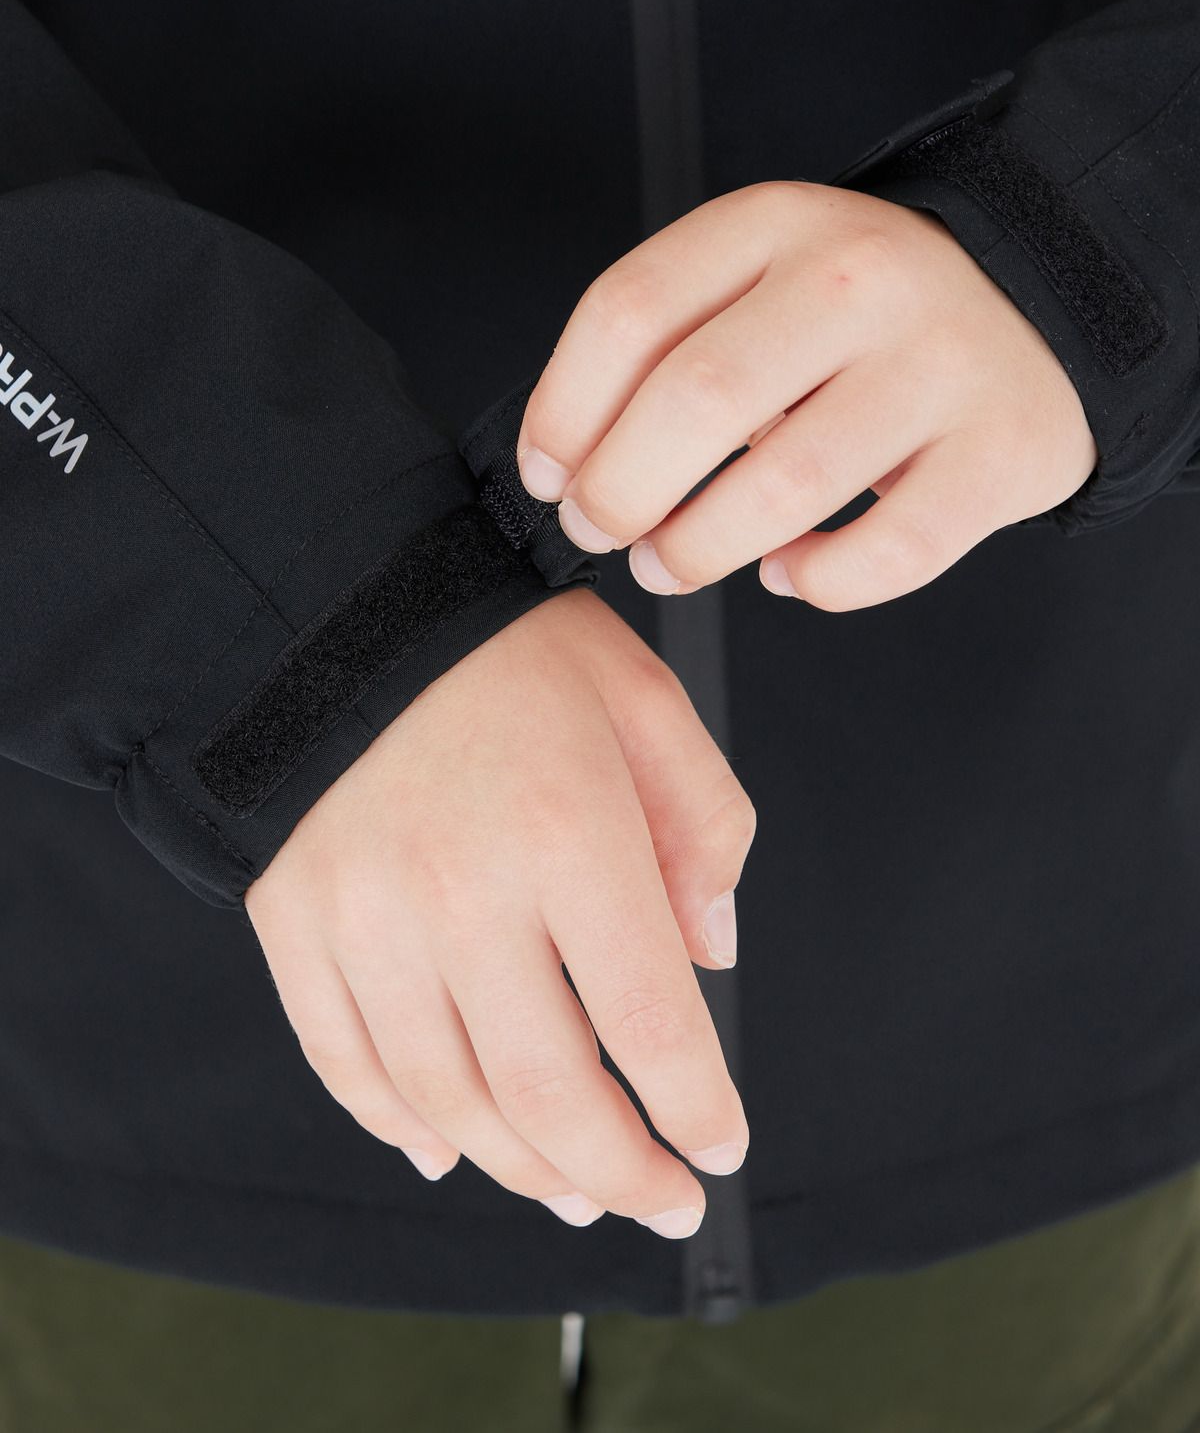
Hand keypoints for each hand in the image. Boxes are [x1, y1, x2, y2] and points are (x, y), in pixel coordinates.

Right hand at [243, 586, 753, 1237]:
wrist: (339, 596)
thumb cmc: (506, 644)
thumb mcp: (642, 696)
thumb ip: (703, 823)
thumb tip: (711, 957)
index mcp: (568, 832)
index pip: (653, 1025)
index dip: (698, 1110)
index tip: (721, 1148)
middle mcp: (461, 892)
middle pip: (550, 1096)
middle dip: (621, 1172)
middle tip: (661, 1201)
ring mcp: (365, 918)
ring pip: (449, 1102)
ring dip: (522, 1168)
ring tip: (573, 1190)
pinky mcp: (293, 924)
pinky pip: (347, 1063)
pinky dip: (399, 1124)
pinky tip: (445, 1148)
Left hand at [515, 182, 1098, 608]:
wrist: (1037, 306)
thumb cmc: (860, 315)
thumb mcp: (761, 276)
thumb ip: (670, 343)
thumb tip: (568, 465)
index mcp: (777, 223)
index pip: (630, 311)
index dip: (564, 409)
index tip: (548, 475)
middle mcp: (862, 279)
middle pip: (698, 399)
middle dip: (621, 491)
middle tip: (603, 531)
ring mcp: (941, 363)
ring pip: (787, 485)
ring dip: (701, 548)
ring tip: (673, 565)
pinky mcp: (1003, 449)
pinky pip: (889, 549)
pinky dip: (821, 580)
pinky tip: (789, 574)